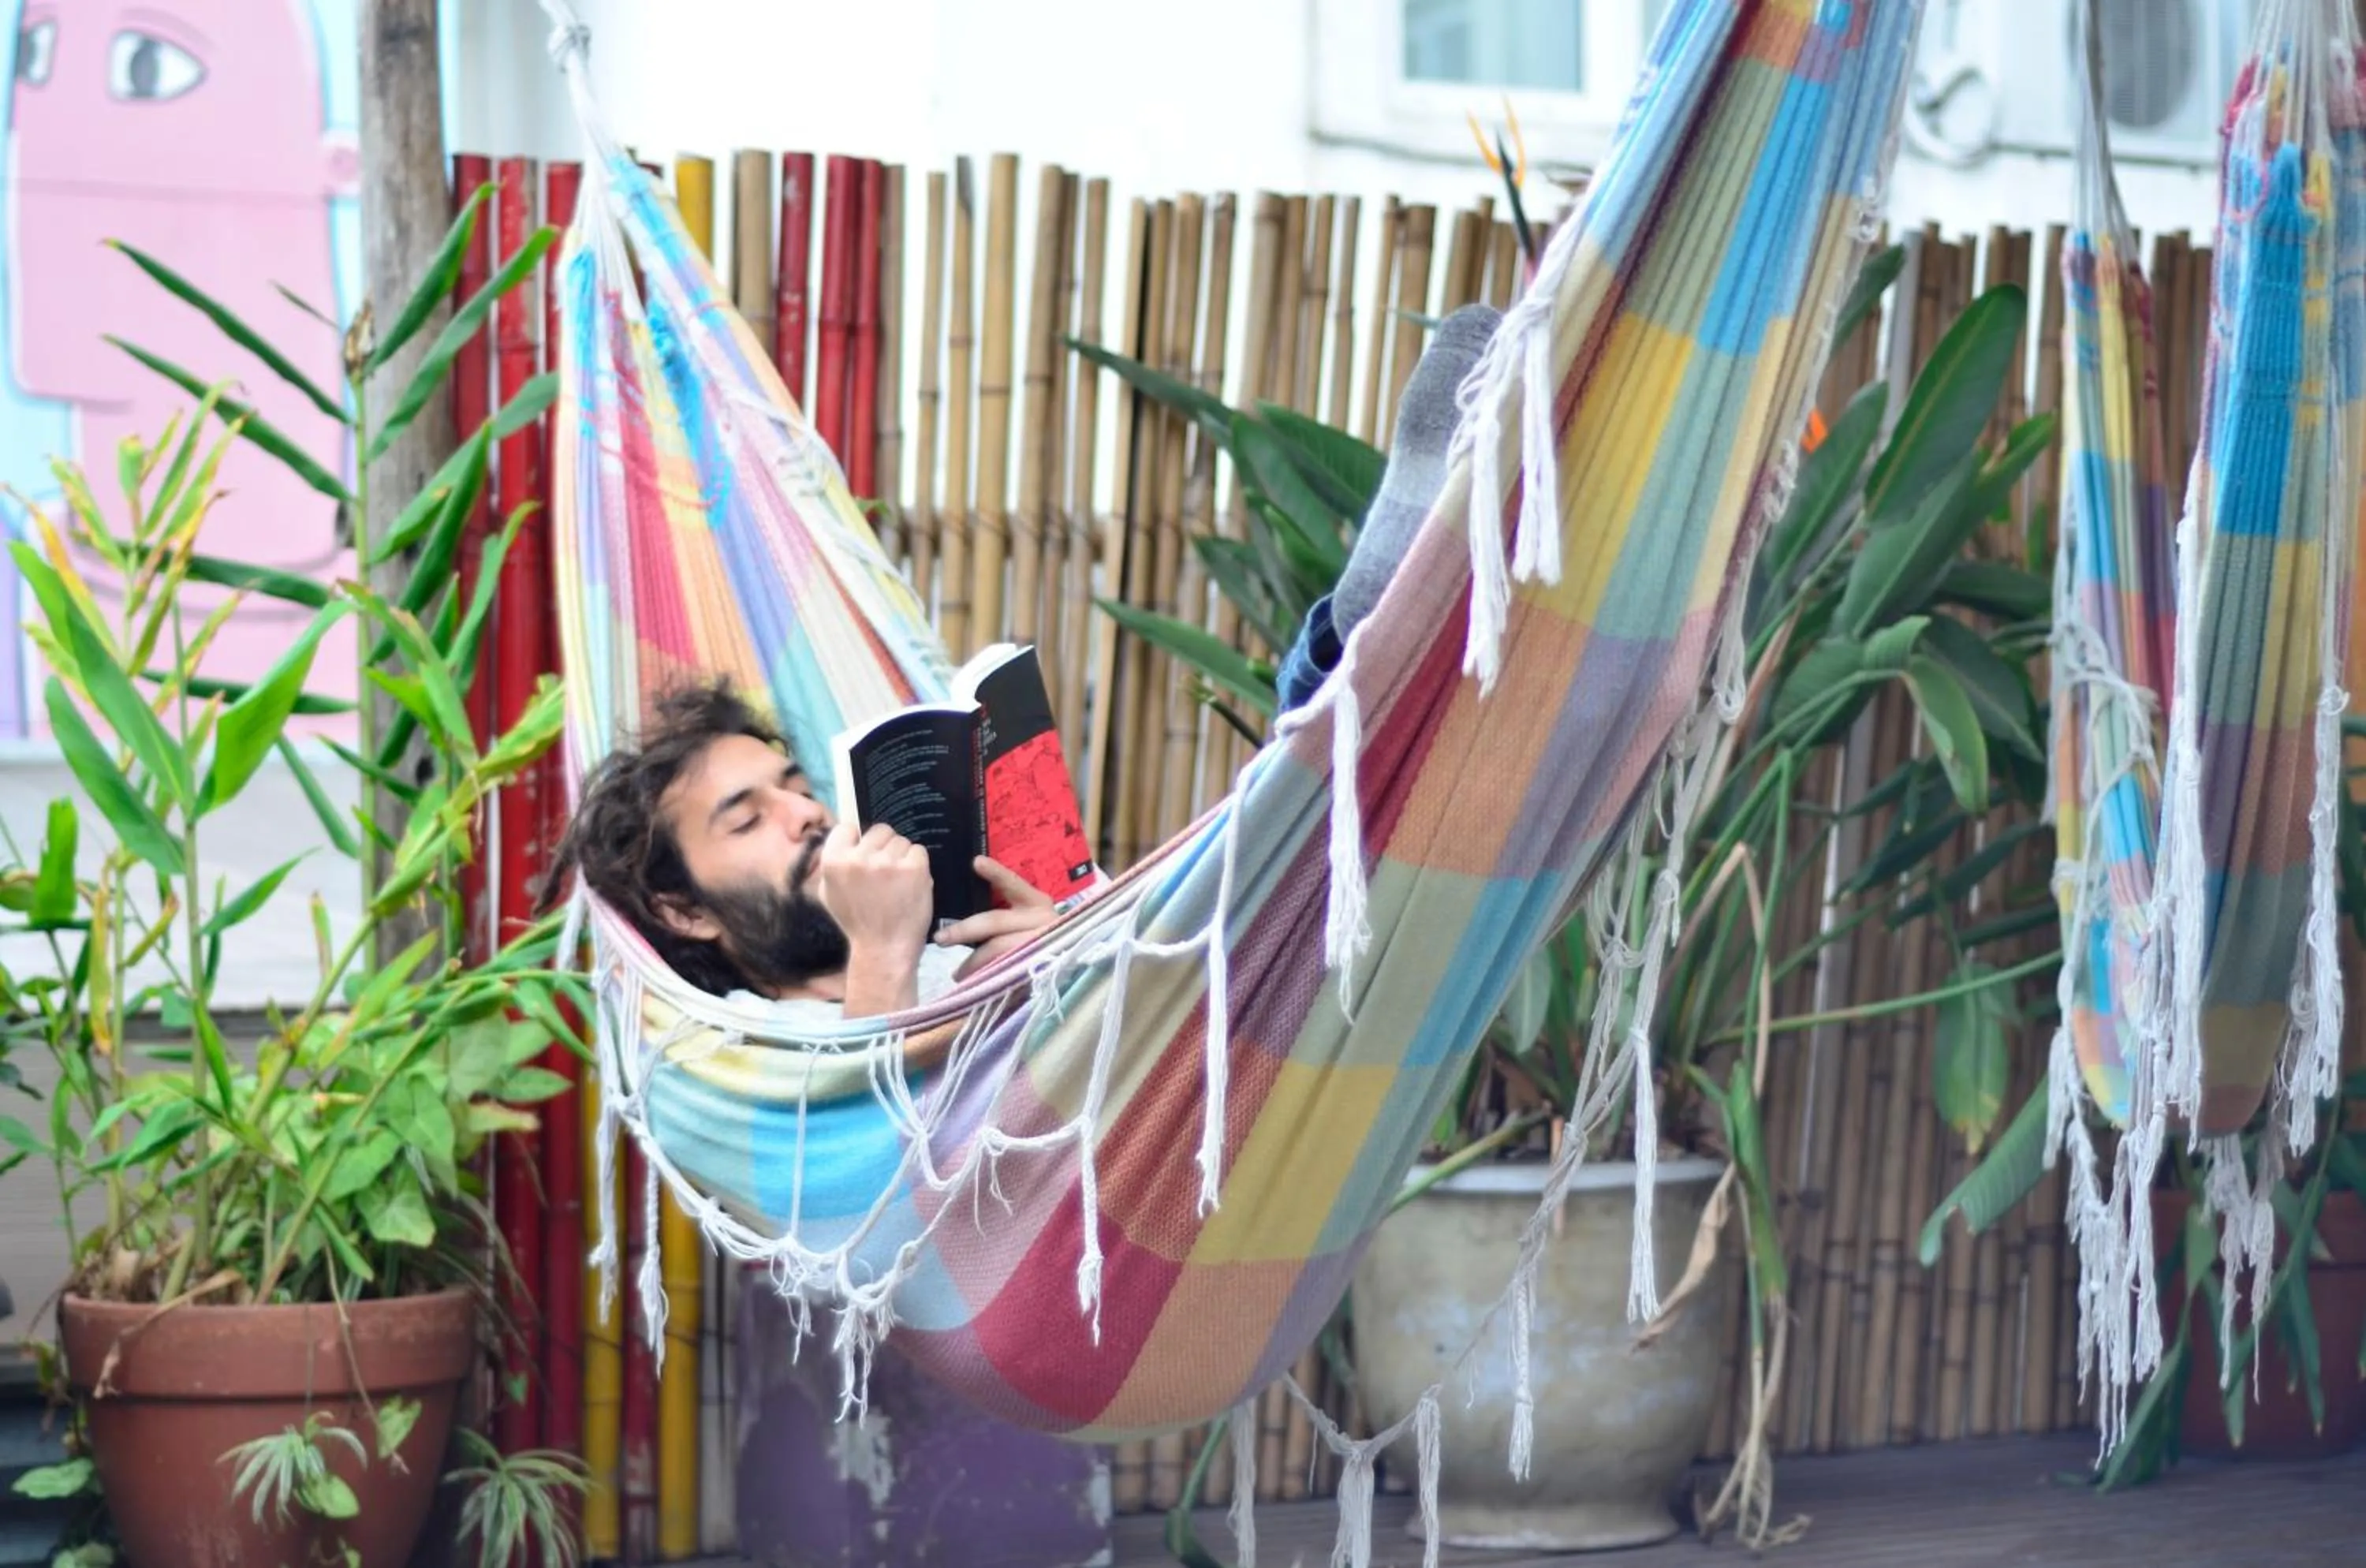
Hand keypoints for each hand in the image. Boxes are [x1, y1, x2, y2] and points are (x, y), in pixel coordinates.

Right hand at [815, 822, 932, 960]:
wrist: (883, 948)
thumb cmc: (857, 922)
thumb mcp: (829, 892)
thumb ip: (833, 862)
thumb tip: (846, 835)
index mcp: (833, 861)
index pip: (848, 828)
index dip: (858, 841)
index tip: (864, 856)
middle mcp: (859, 858)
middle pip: (879, 830)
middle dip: (884, 848)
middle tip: (884, 875)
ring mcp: (887, 862)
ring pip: (901, 841)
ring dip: (902, 857)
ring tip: (897, 883)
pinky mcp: (913, 868)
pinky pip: (918, 851)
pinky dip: (918, 865)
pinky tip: (910, 885)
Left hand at [937, 857, 1068, 974]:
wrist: (1064, 968)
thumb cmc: (1036, 939)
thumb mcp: (1023, 920)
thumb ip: (1002, 913)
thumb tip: (964, 908)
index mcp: (1037, 902)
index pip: (1013, 884)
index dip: (996, 874)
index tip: (976, 862)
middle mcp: (1042, 920)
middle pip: (995, 921)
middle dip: (964, 930)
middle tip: (940, 938)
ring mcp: (1042, 944)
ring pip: (997, 948)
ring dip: (972, 961)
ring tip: (956, 974)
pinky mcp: (1040, 966)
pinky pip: (1004, 970)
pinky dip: (985, 975)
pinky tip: (973, 982)